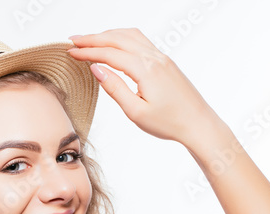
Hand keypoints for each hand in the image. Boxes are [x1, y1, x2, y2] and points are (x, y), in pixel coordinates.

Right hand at [67, 28, 222, 146]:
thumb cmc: (169, 122)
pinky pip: (140, 40)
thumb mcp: (135, 112)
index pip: (109, 54)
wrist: (198, 123)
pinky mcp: (165, 61)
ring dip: (108, 35)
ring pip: (130, 35)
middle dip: (93, 38)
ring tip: (90, 40)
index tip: (70, 52)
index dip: (87, 52)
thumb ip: (114, 88)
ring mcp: (161, 57)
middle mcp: (154, 58)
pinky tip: (115, 43)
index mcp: (146, 70)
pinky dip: (122, 37)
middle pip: (118, 39)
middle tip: (74, 41)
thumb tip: (96, 69)